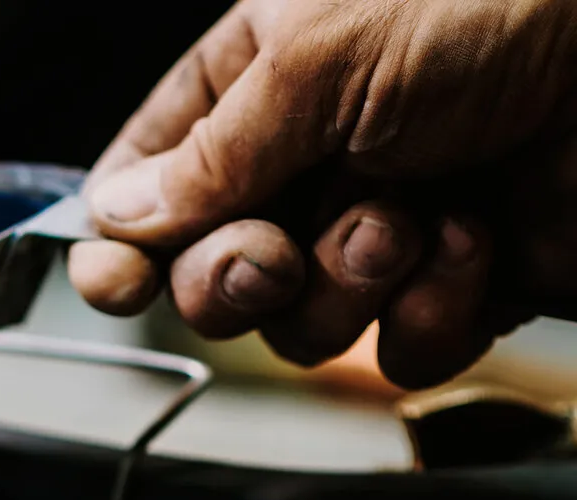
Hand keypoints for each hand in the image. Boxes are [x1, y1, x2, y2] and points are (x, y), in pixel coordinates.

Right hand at [69, 0, 576, 389]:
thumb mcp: (318, 58)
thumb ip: (207, 153)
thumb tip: (120, 217)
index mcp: (259, 81)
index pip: (146, 182)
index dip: (119, 243)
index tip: (117, 282)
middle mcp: (310, 161)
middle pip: (207, 274)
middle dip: (236, 277)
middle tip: (278, 253)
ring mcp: (379, 226)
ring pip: (298, 326)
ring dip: (347, 286)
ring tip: (409, 218)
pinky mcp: (454, 284)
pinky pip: (396, 351)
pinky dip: (432, 312)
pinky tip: (472, 242)